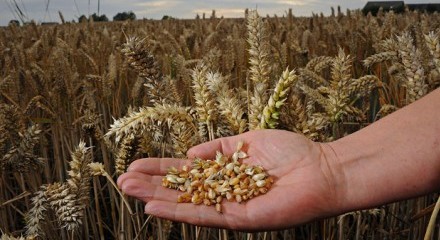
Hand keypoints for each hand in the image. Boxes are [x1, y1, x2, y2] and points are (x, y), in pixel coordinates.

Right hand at [117, 129, 343, 230]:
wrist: (321, 168)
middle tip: (121, 180)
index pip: (186, 173)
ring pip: (186, 204)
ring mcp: (229, 207)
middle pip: (180, 190)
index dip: (161, 169)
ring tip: (128, 190)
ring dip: (156, 198)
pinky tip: (154, 207)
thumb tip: (189, 155)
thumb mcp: (247, 141)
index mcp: (224, 175)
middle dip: (151, 185)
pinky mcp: (240, 219)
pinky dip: (178, 211)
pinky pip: (204, 215)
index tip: (136, 165)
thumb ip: (218, 149)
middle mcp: (223, 193)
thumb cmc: (290, 152)